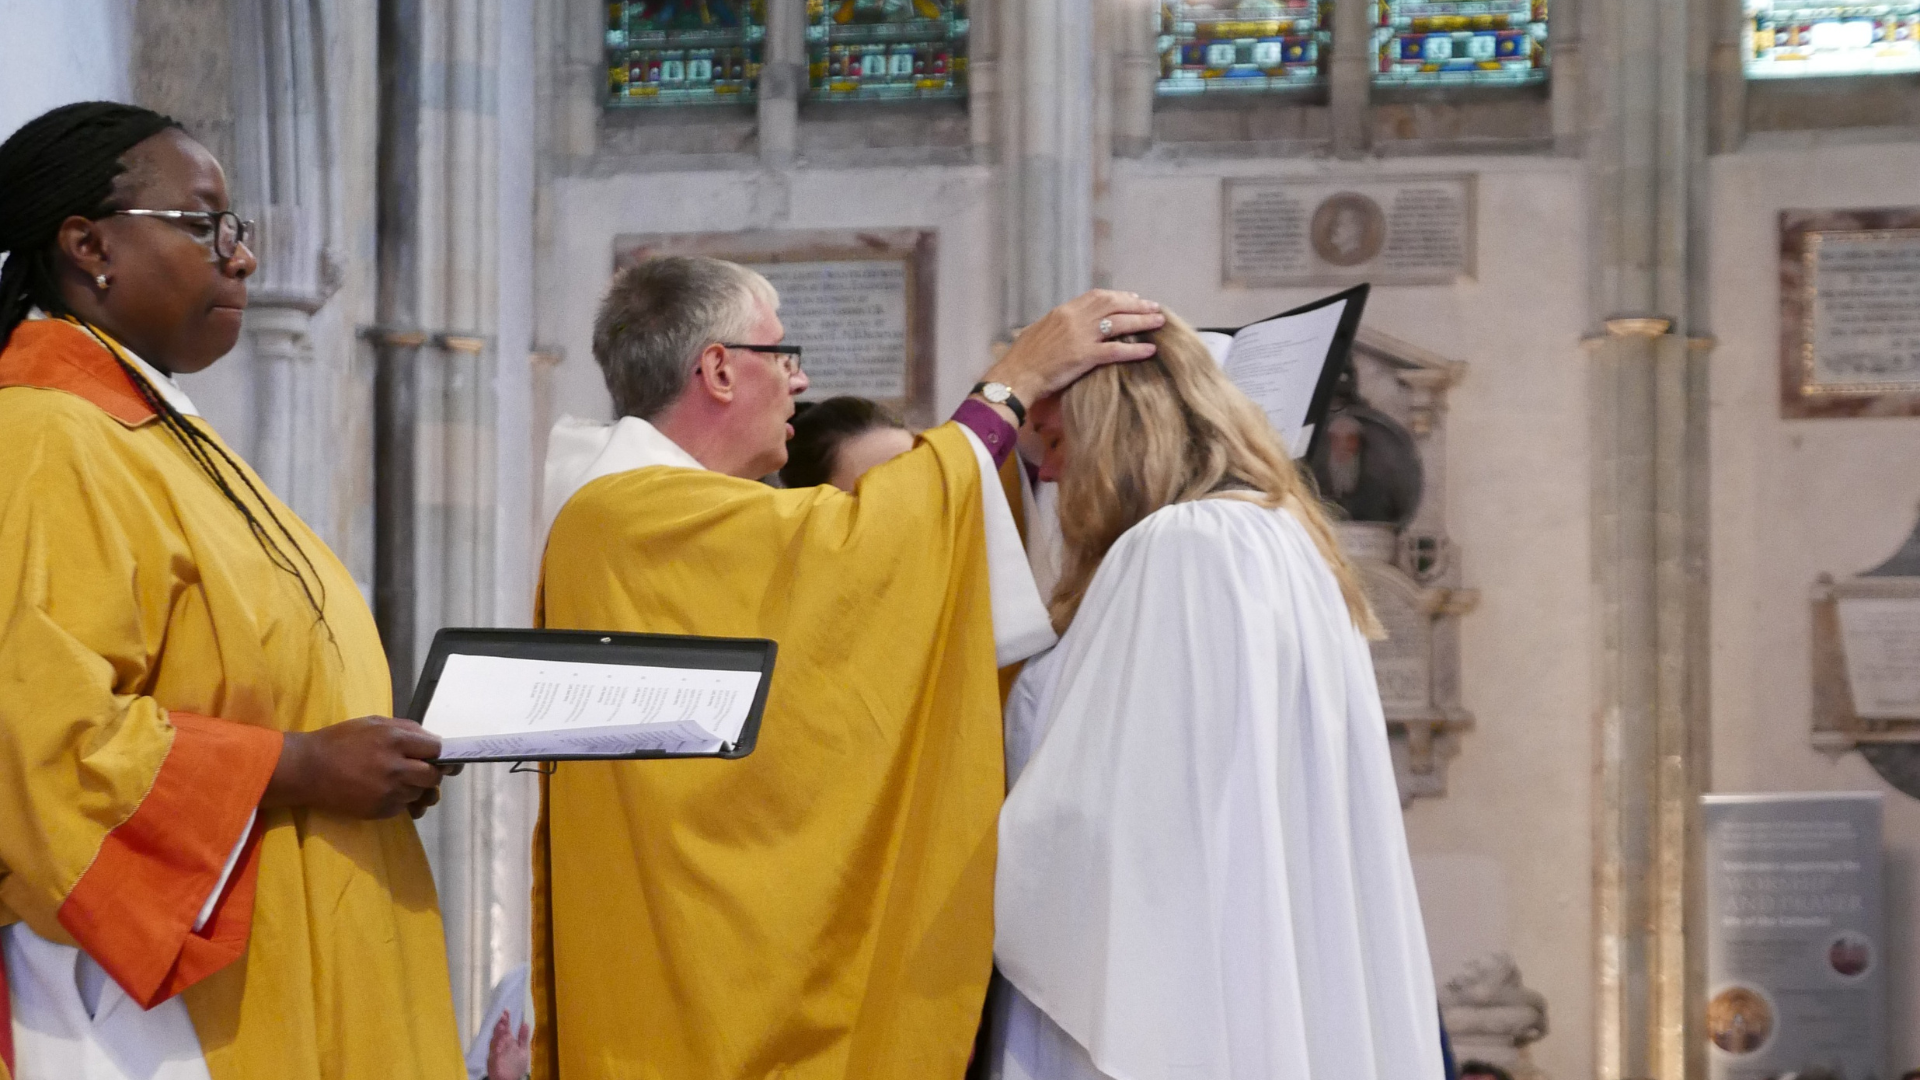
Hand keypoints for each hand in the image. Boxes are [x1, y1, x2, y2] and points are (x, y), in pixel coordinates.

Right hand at [262, 716, 451, 819]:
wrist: (307, 770)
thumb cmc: (340, 741)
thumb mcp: (373, 723)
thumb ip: (406, 729)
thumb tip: (432, 741)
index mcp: (395, 739)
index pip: (437, 750)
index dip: (439, 754)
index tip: (436, 757)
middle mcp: (396, 766)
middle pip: (434, 776)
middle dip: (432, 773)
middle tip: (422, 771)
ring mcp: (388, 791)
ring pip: (420, 793)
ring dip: (416, 788)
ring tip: (398, 781)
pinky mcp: (380, 810)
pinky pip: (404, 807)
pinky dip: (401, 801)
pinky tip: (387, 792)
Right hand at [487, 1011, 532, 1079]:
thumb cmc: (515, 1065)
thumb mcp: (522, 1049)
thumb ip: (523, 1037)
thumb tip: (525, 1023)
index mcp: (507, 1041)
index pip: (506, 1028)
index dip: (506, 1020)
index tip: (506, 1010)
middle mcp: (500, 1045)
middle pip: (499, 1033)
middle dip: (501, 1025)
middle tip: (502, 1015)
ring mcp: (496, 1053)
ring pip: (496, 1042)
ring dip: (497, 1034)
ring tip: (500, 1025)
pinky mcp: (494, 1061)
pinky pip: (494, 1054)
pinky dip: (496, 1048)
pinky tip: (498, 1042)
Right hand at [979, 290, 1163, 407]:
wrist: (1016, 375)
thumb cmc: (1022, 358)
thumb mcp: (1039, 332)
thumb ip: (1057, 326)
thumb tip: (1067, 326)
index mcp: (1063, 311)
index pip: (1097, 296)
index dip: (1119, 296)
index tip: (1133, 298)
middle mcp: (1075, 319)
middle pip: (1113, 305)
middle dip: (1137, 305)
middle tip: (1155, 307)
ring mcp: (1081, 336)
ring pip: (1119, 323)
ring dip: (1142, 321)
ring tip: (1160, 322)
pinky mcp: (1085, 356)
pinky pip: (1116, 350)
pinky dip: (1135, 349)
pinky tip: (1150, 350)